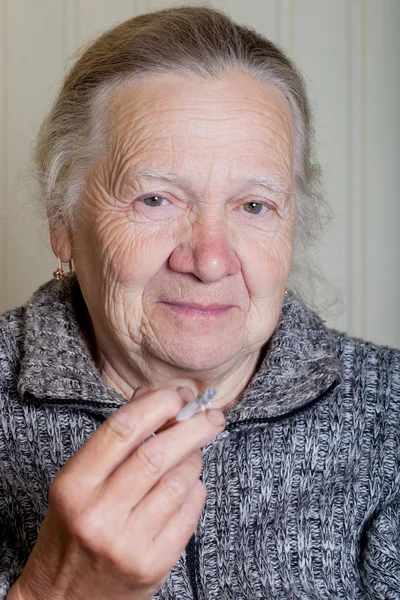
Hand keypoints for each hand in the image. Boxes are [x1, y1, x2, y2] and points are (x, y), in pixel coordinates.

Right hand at [8, 387, 225, 599]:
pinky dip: (196, 489)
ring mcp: (128, 542)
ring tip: (193, 453)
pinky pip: (189, 512)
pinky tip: (188, 485)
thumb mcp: (81, 479)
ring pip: (180, 482)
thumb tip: (153, 395)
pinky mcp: (153, 564)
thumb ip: (116, 438)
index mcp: (75, 484)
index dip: (157, 404)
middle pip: (158, 454)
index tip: (178, 395)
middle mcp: (99, 514)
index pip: (122, 429)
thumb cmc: (74, 526)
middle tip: (211, 416)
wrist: (65, 597)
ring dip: (195, 459)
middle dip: (193, 427)